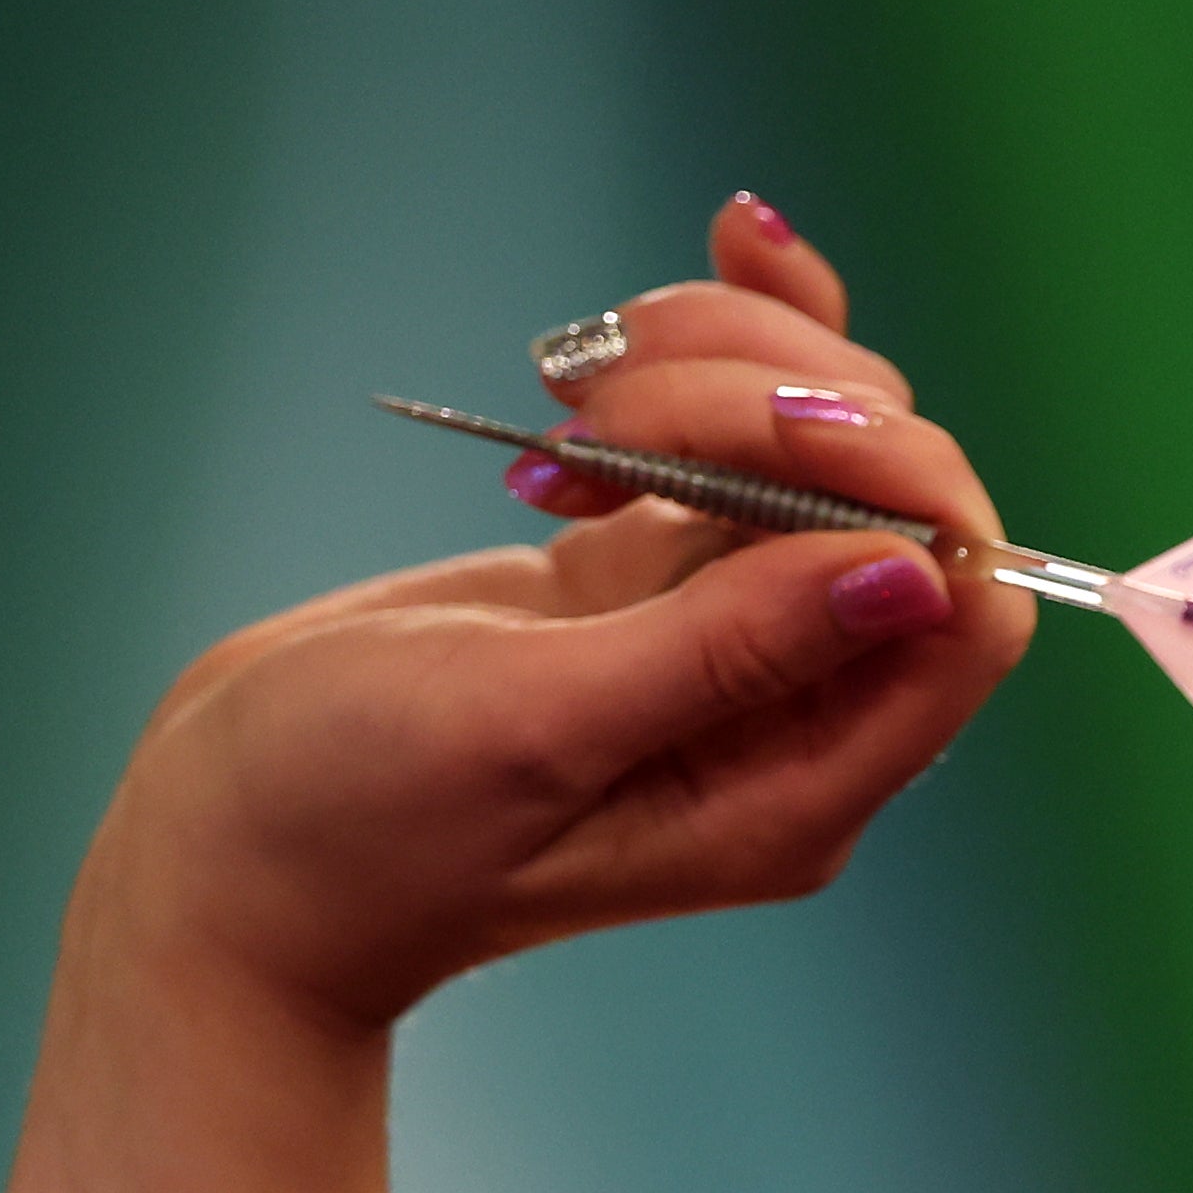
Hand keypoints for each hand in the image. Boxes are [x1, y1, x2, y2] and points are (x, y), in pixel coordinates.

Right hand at [83, 200, 1036, 1026]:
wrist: (225, 849)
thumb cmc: (353, 826)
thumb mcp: (537, 732)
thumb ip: (724, 652)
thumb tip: (910, 572)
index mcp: (795, 784)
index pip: (966, 612)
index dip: (908, 487)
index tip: (771, 428)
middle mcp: (788, 712)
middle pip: (895, 493)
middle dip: (772, 402)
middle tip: (601, 414)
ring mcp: (724, 631)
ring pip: (819, 437)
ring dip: (712, 366)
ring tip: (562, 398)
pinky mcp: (652, 569)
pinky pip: (736, 434)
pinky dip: (690, 362)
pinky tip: (605, 342)